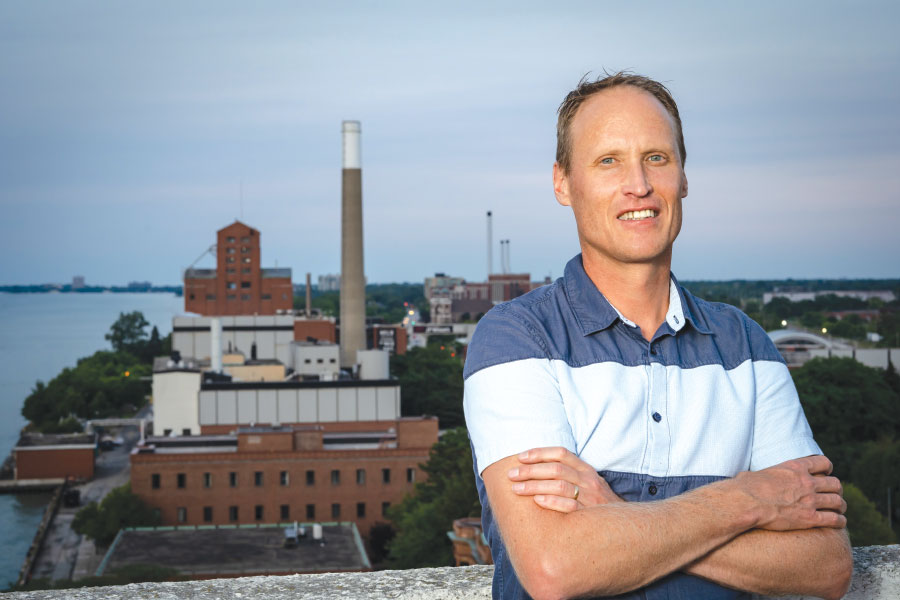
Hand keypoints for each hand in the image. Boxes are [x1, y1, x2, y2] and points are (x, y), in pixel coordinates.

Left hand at [508, 446, 623, 512]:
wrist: (624, 525)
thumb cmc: (598, 504)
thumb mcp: (588, 483)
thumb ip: (569, 474)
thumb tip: (536, 468)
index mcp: (586, 470)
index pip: (561, 453)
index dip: (539, 453)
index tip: (520, 457)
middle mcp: (588, 480)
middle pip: (556, 469)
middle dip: (530, 470)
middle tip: (512, 475)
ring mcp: (590, 497)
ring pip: (560, 485)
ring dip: (535, 485)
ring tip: (516, 489)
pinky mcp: (589, 515)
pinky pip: (569, 506)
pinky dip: (552, 502)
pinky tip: (537, 501)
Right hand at [734, 455, 846, 530]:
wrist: (746, 503)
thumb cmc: (745, 487)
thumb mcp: (758, 473)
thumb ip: (764, 475)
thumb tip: (749, 477)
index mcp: (795, 467)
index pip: (823, 463)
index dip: (828, 469)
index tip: (827, 474)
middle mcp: (806, 482)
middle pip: (835, 484)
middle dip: (836, 490)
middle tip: (834, 495)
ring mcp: (810, 500)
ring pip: (837, 501)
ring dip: (840, 506)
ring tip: (839, 510)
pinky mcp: (810, 518)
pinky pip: (834, 519)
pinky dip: (840, 521)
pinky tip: (839, 522)